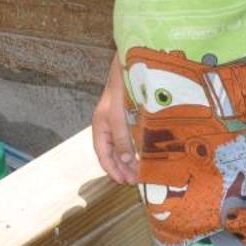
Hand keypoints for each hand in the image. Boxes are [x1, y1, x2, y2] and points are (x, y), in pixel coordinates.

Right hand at [92, 59, 139, 184]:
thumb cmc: (120, 87)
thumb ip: (121, 138)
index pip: (103, 155)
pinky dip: (136, 147)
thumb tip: (126, 162)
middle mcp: (108, 125)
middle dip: (122, 168)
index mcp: (100, 126)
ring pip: (121, 146)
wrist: (130, 63)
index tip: (124, 182)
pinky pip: (131, 137)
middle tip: (135, 181)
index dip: (112, 170)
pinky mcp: (130, 115)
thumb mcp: (118, 115)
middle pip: (112, 153)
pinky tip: (145, 153)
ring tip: (140, 172)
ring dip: (129, 160)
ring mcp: (119, 120)